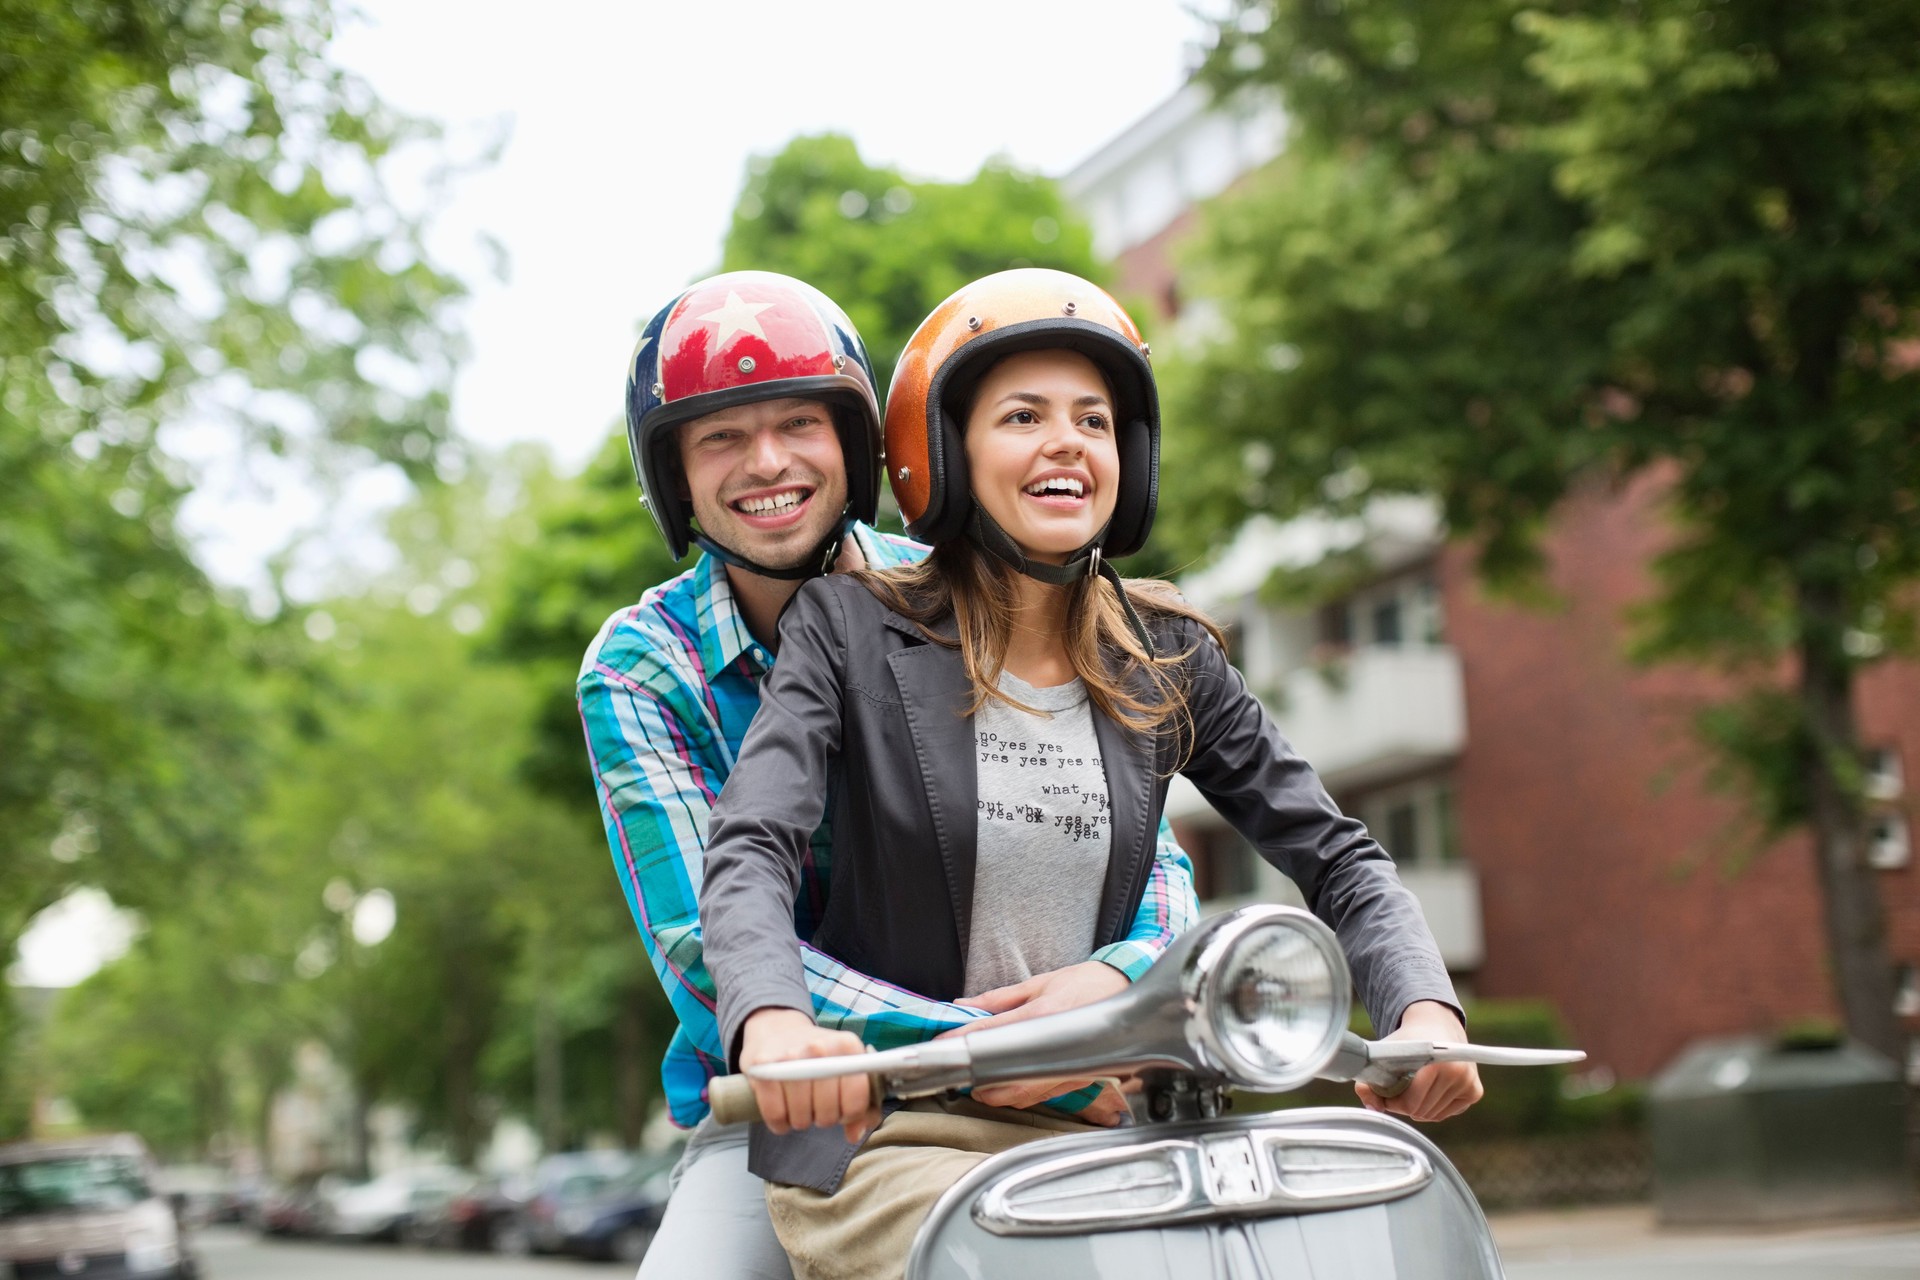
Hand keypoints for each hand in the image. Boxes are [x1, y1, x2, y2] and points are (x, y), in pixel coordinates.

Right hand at [739, 1007, 876, 1142]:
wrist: (778, 1030)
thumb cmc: (818, 1058)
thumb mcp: (845, 1069)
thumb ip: (861, 1103)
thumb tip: (855, 1134)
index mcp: (847, 1046)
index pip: (856, 1099)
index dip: (850, 1113)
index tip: (842, 1107)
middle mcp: (819, 1048)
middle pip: (827, 1113)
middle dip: (824, 1118)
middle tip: (816, 1104)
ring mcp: (789, 1057)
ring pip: (801, 1118)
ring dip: (800, 1120)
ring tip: (799, 1104)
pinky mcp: (762, 1068)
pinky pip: (776, 1116)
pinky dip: (779, 1123)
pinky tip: (782, 1110)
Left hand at [938, 962, 1130, 1116]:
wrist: (1126, 992)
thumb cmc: (1085, 983)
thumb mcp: (1039, 983)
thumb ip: (998, 999)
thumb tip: (963, 1005)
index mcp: (1044, 1014)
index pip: (993, 1033)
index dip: (963, 1041)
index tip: (941, 1046)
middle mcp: (1056, 1045)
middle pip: (1005, 1075)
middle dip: (976, 1077)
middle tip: (957, 1071)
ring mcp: (1069, 1068)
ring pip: (1021, 1094)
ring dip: (994, 1092)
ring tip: (978, 1081)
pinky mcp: (1076, 1080)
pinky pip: (1040, 1097)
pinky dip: (1017, 1095)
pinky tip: (1004, 1086)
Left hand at [1354, 1000, 1483, 1122]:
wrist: (1435, 1026)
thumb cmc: (1408, 1042)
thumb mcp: (1384, 1054)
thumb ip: (1370, 1080)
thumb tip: (1372, 1106)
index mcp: (1438, 1064)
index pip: (1410, 1103)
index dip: (1392, 1101)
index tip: (1385, 1092)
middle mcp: (1459, 1074)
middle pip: (1421, 1111)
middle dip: (1404, 1105)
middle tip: (1397, 1090)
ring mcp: (1470, 1084)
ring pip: (1433, 1116)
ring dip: (1418, 1107)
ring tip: (1411, 1088)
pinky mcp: (1475, 1091)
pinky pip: (1446, 1113)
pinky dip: (1433, 1107)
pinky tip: (1428, 1090)